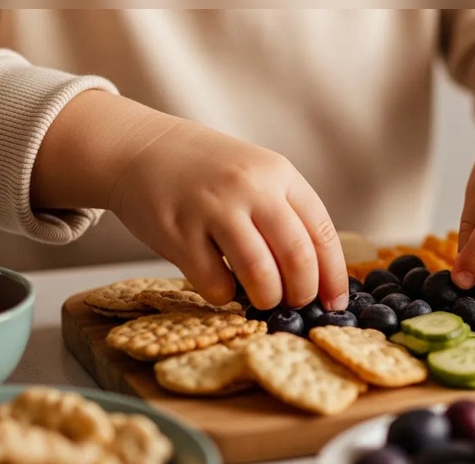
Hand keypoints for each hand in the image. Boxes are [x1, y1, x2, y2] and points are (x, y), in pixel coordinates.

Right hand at [32, 91, 348, 310]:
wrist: (139, 148)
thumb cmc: (206, 171)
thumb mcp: (255, 174)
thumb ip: (286, 213)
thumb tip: (319, 275)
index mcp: (278, 173)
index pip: (322, 233)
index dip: (334, 276)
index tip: (334, 303)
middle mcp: (250, 187)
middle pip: (297, 257)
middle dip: (302, 293)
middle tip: (295, 304)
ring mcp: (213, 209)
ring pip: (260, 274)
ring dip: (267, 298)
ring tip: (261, 299)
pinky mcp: (179, 233)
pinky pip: (215, 283)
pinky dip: (224, 295)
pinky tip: (220, 284)